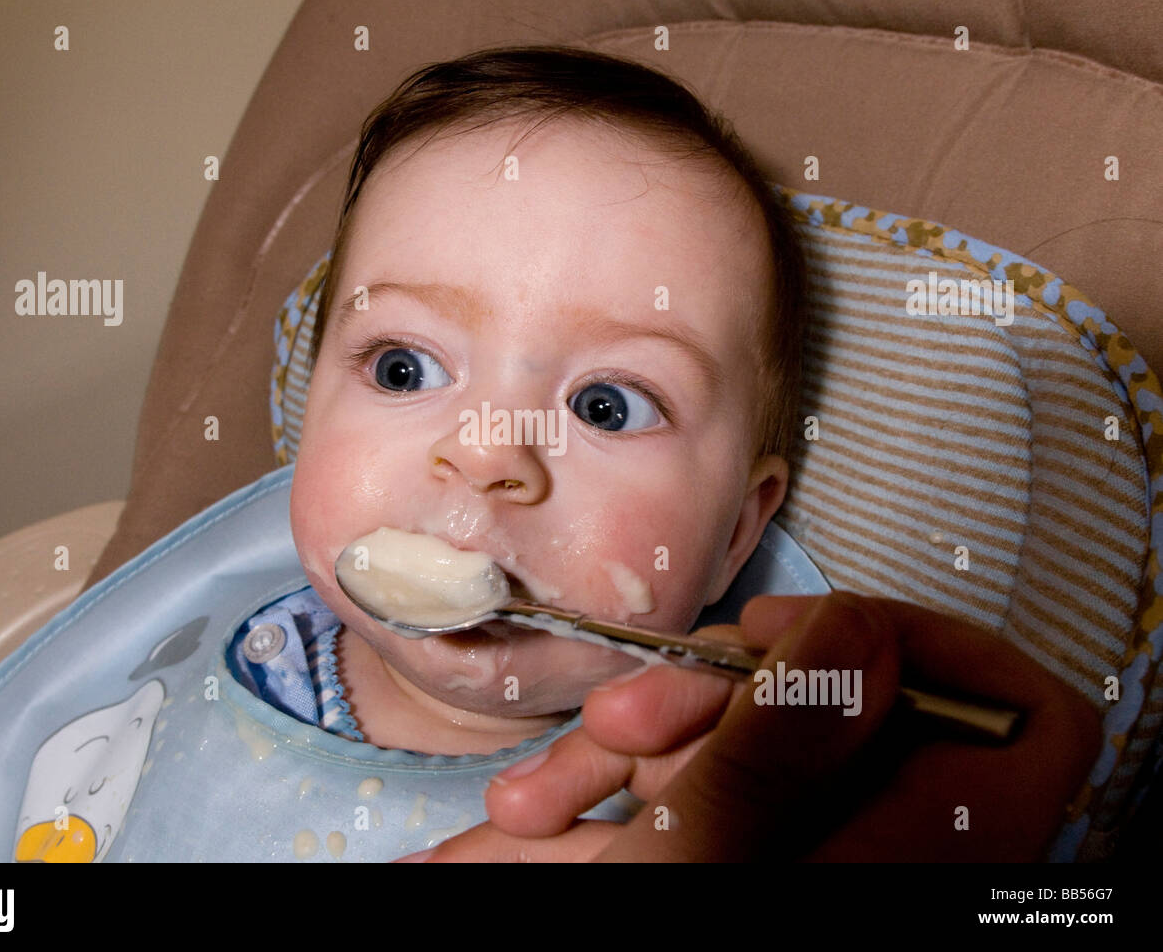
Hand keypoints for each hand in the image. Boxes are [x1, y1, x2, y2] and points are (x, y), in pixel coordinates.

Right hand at [401, 592, 1102, 861]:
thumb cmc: (640, 935)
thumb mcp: (695, 868)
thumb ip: (777, 752)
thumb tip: (857, 629)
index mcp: (905, 857)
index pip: (1021, 721)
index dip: (929, 643)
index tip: (807, 630)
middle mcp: (863, 851)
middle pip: (849, 713)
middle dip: (712, 696)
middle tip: (628, 722)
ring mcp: (789, 853)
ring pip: (750, 746)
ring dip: (632, 746)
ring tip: (544, 793)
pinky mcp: (718, 854)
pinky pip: (687, 794)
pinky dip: (606, 793)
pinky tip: (528, 816)